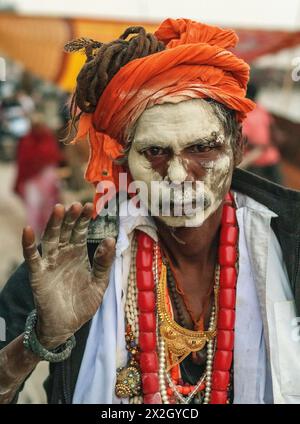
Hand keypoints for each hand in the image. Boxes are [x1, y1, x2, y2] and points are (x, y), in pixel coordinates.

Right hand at [22, 203, 115, 348]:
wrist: (66, 326)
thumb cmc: (83, 303)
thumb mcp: (99, 282)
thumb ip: (104, 262)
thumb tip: (110, 239)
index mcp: (78, 253)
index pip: (80, 231)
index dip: (84, 219)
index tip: (90, 206)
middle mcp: (63, 254)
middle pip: (65, 230)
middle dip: (70, 218)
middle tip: (76, 204)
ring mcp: (50, 263)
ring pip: (50, 238)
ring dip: (53, 224)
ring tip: (59, 209)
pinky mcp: (38, 274)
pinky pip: (31, 257)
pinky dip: (28, 243)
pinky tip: (28, 229)